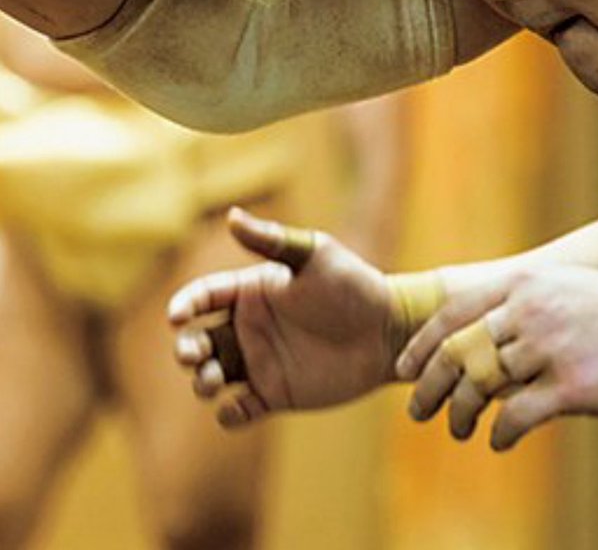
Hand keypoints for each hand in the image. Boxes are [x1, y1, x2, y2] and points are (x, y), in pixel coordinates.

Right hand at [168, 207, 396, 427]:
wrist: (388, 330)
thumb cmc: (352, 285)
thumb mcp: (313, 256)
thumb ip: (272, 240)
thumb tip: (231, 216)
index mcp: (253, 291)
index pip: (205, 296)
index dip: (185, 304)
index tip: (176, 316)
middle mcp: (251, 327)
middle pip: (199, 340)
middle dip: (186, 349)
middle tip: (193, 354)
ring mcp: (261, 362)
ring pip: (211, 377)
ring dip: (202, 382)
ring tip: (212, 380)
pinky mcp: (276, 394)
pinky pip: (239, 410)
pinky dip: (230, 415)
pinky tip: (237, 407)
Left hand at [399, 265, 597, 450]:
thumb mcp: (561, 287)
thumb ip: (519, 303)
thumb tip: (479, 335)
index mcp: (523, 283)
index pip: (452, 313)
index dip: (421, 345)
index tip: (404, 369)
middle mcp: (529, 311)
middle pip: (458, 352)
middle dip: (429, 386)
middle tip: (417, 411)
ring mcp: (549, 347)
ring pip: (480, 386)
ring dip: (461, 415)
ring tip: (460, 430)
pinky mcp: (571, 386)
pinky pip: (516, 416)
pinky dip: (499, 434)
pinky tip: (498, 443)